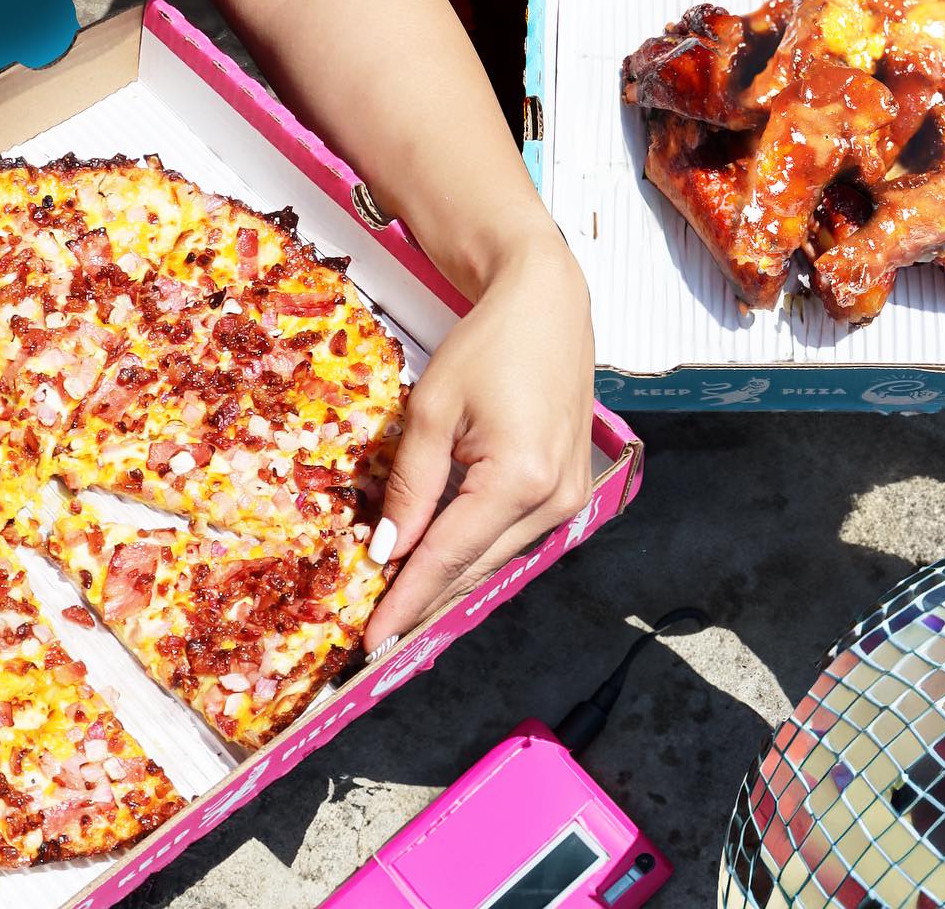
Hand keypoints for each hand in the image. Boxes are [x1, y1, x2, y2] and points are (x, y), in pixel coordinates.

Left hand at [363, 231, 594, 650]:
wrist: (546, 304)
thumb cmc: (488, 344)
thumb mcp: (433, 411)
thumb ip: (411, 486)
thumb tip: (388, 550)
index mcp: (519, 480)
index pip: (450, 558)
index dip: (407, 601)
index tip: (372, 639)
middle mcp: (555, 500)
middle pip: (477, 568)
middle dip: (425, 599)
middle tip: (377, 631)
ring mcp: (571, 497)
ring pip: (497, 557)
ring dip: (450, 578)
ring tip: (401, 602)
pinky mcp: (572, 488)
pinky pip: (515, 534)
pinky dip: (476, 549)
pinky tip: (442, 560)